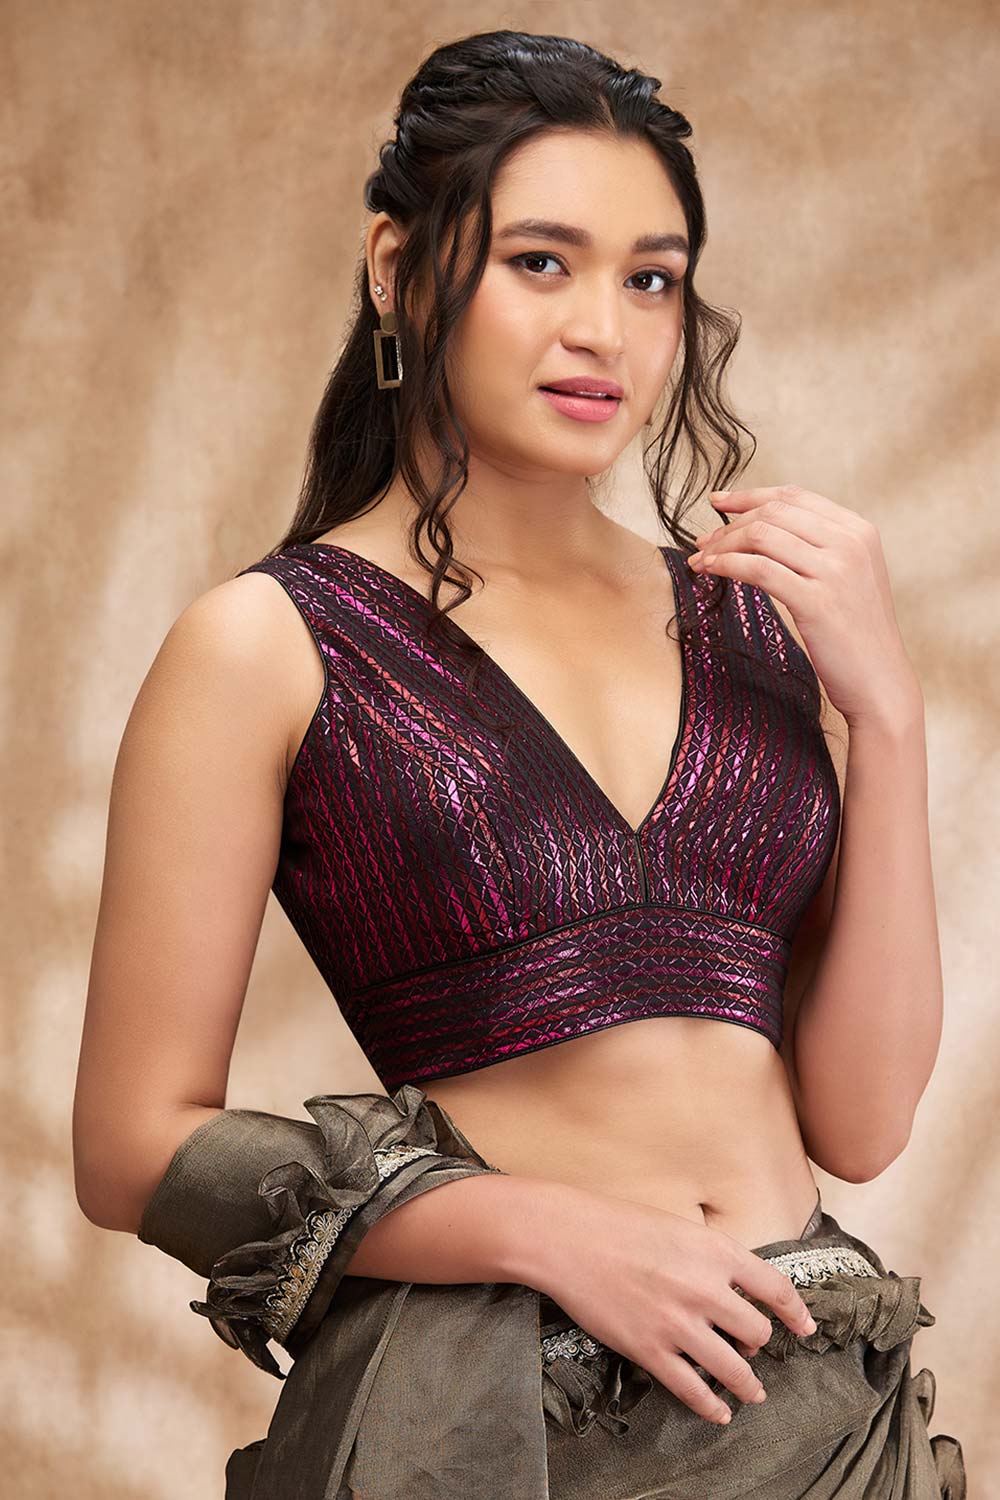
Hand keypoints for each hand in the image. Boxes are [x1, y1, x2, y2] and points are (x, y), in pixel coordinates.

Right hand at [528, 1188, 818, 1426]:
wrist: (569, 1239)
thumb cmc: (620, 1225)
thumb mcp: (679, 1227)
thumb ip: (711, 1257)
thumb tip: (735, 1286)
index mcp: (716, 1252)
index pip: (776, 1288)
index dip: (797, 1312)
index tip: (806, 1327)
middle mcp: (705, 1290)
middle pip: (757, 1332)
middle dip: (759, 1344)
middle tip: (753, 1349)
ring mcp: (678, 1323)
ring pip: (733, 1368)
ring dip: (748, 1385)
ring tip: (753, 1393)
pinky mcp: (650, 1350)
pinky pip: (692, 1389)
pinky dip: (711, 1405)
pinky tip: (719, 1411)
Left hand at [689, 484, 922, 726]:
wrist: (879, 681)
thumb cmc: (855, 634)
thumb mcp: (850, 577)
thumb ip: (820, 547)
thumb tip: (763, 527)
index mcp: (859, 530)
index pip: (794, 496)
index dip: (750, 496)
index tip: (718, 502)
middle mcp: (850, 542)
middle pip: (774, 512)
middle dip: (730, 523)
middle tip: (704, 541)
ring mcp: (836, 570)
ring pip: (762, 535)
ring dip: (722, 544)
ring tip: (701, 559)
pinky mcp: (816, 601)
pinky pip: (758, 569)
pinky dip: (728, 565)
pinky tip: (711, 571)